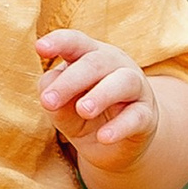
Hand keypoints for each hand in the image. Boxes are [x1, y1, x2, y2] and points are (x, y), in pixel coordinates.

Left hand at [36, 28, 159, 162]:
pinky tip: (103, 137)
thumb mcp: (63, 108)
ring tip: (83, 110)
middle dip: (71, 80)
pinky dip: (120, 126)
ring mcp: (136, 89)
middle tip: (48, 101)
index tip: (40, 48)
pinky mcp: (147, 115)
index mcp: (91, 57)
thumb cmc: (86, 116)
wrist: (117, 147)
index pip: (76, 43)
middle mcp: (116, 66)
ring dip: (102, 94)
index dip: (59, 42)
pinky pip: (137, 116)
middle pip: (95, 63)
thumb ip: (54, 97)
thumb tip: (48, 89)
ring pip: (124, 82)